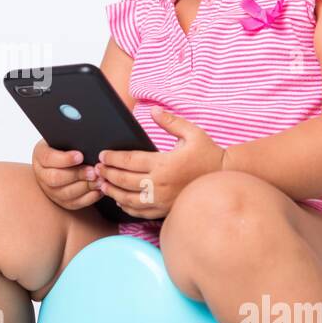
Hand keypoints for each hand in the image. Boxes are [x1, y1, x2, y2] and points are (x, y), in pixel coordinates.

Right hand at [31, 139, 103, 210]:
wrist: (66, 160)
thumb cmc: (67, 147)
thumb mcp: (65, 138)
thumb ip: (72, 141)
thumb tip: (86, 142)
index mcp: (40, 155)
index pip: (48, 158)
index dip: (65, 159)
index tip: (80, 156)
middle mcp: (42, 174)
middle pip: (55, 178)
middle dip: (77, 175)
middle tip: (93, 171)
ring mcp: (50, 190)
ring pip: (65, 193)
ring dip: (85, 187)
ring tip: (99, 179)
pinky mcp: (62, 202)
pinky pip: (75, 203)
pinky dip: (89, 197)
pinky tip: (99, 189)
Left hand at [93, 106, 225, 218]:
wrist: (225, 177)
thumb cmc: (208, 154)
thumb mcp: (192, 133)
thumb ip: (171, 122)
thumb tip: (154, 110)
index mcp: (164, 163)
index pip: (130, 160)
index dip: (113, 158)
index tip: (103, 155)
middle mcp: (160, 183)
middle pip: (124, 180)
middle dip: (107, 174)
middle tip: (96, 169)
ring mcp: (162, 199)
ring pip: (129, 199)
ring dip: (112, 192)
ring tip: (102, 185)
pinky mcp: (166, 210)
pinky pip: (141, 212)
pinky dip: (127, 207)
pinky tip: (120, 200)